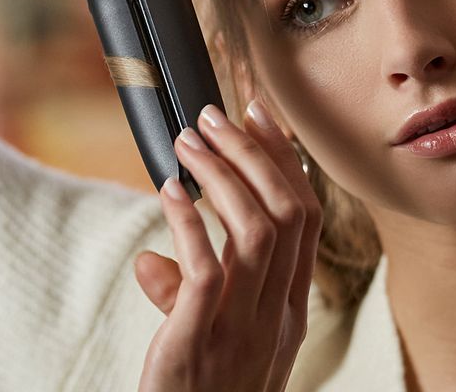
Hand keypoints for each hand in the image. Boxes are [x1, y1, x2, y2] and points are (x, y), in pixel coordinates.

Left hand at [134, 100, 322, 391]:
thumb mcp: (212, 340)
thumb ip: (190, 295)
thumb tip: (151, 260)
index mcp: (289, 309)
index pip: (304, 219)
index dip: (284, 162)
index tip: (258, 117)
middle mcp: (276, 314)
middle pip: (285, 213)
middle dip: (252, 153)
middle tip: (214, 115)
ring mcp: (241, 327)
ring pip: (253, 230)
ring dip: (220, 175)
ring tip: (186, 141)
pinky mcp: (197, 339)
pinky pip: (204, 268)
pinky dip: (188, 222)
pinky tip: (169, 192)